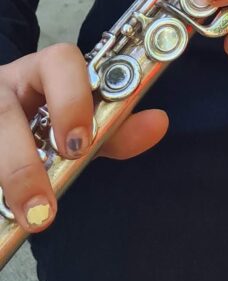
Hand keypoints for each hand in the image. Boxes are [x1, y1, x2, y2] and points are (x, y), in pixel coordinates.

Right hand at [0, 45, 166, 234]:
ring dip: (9, 179)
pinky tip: (4, 210)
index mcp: (40, 71)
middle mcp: (4, 86)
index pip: (58, 61)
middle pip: (5, 113)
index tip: (80, 145)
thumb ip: (114, 128)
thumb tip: (158, 123)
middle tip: (44, 207)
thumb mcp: (78, 124)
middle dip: (23, 164)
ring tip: (26, 219)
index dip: (70, 100)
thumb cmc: (42, 122)